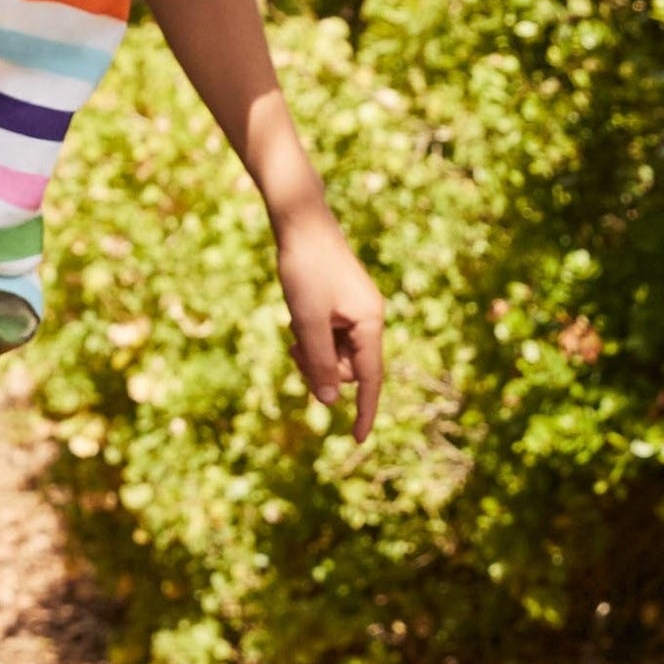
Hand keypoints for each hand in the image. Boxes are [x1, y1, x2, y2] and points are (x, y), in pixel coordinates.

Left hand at [274, 202, 384, 441]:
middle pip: (346, 368)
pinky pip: (328, 337)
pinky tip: (295, 319)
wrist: (301, 223)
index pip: (370, 379)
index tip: (358, 440)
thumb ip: (319, 362)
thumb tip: (329, 403)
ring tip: (293, 330)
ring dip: (312, 352)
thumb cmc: (304, 269)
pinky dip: (311, 337)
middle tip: (293, 349)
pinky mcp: (341, 305)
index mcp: (370, 323)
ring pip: (333, 354)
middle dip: (319, 367)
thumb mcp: (307, 321)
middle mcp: (368, 319)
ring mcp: (355, 312)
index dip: (364, 410)